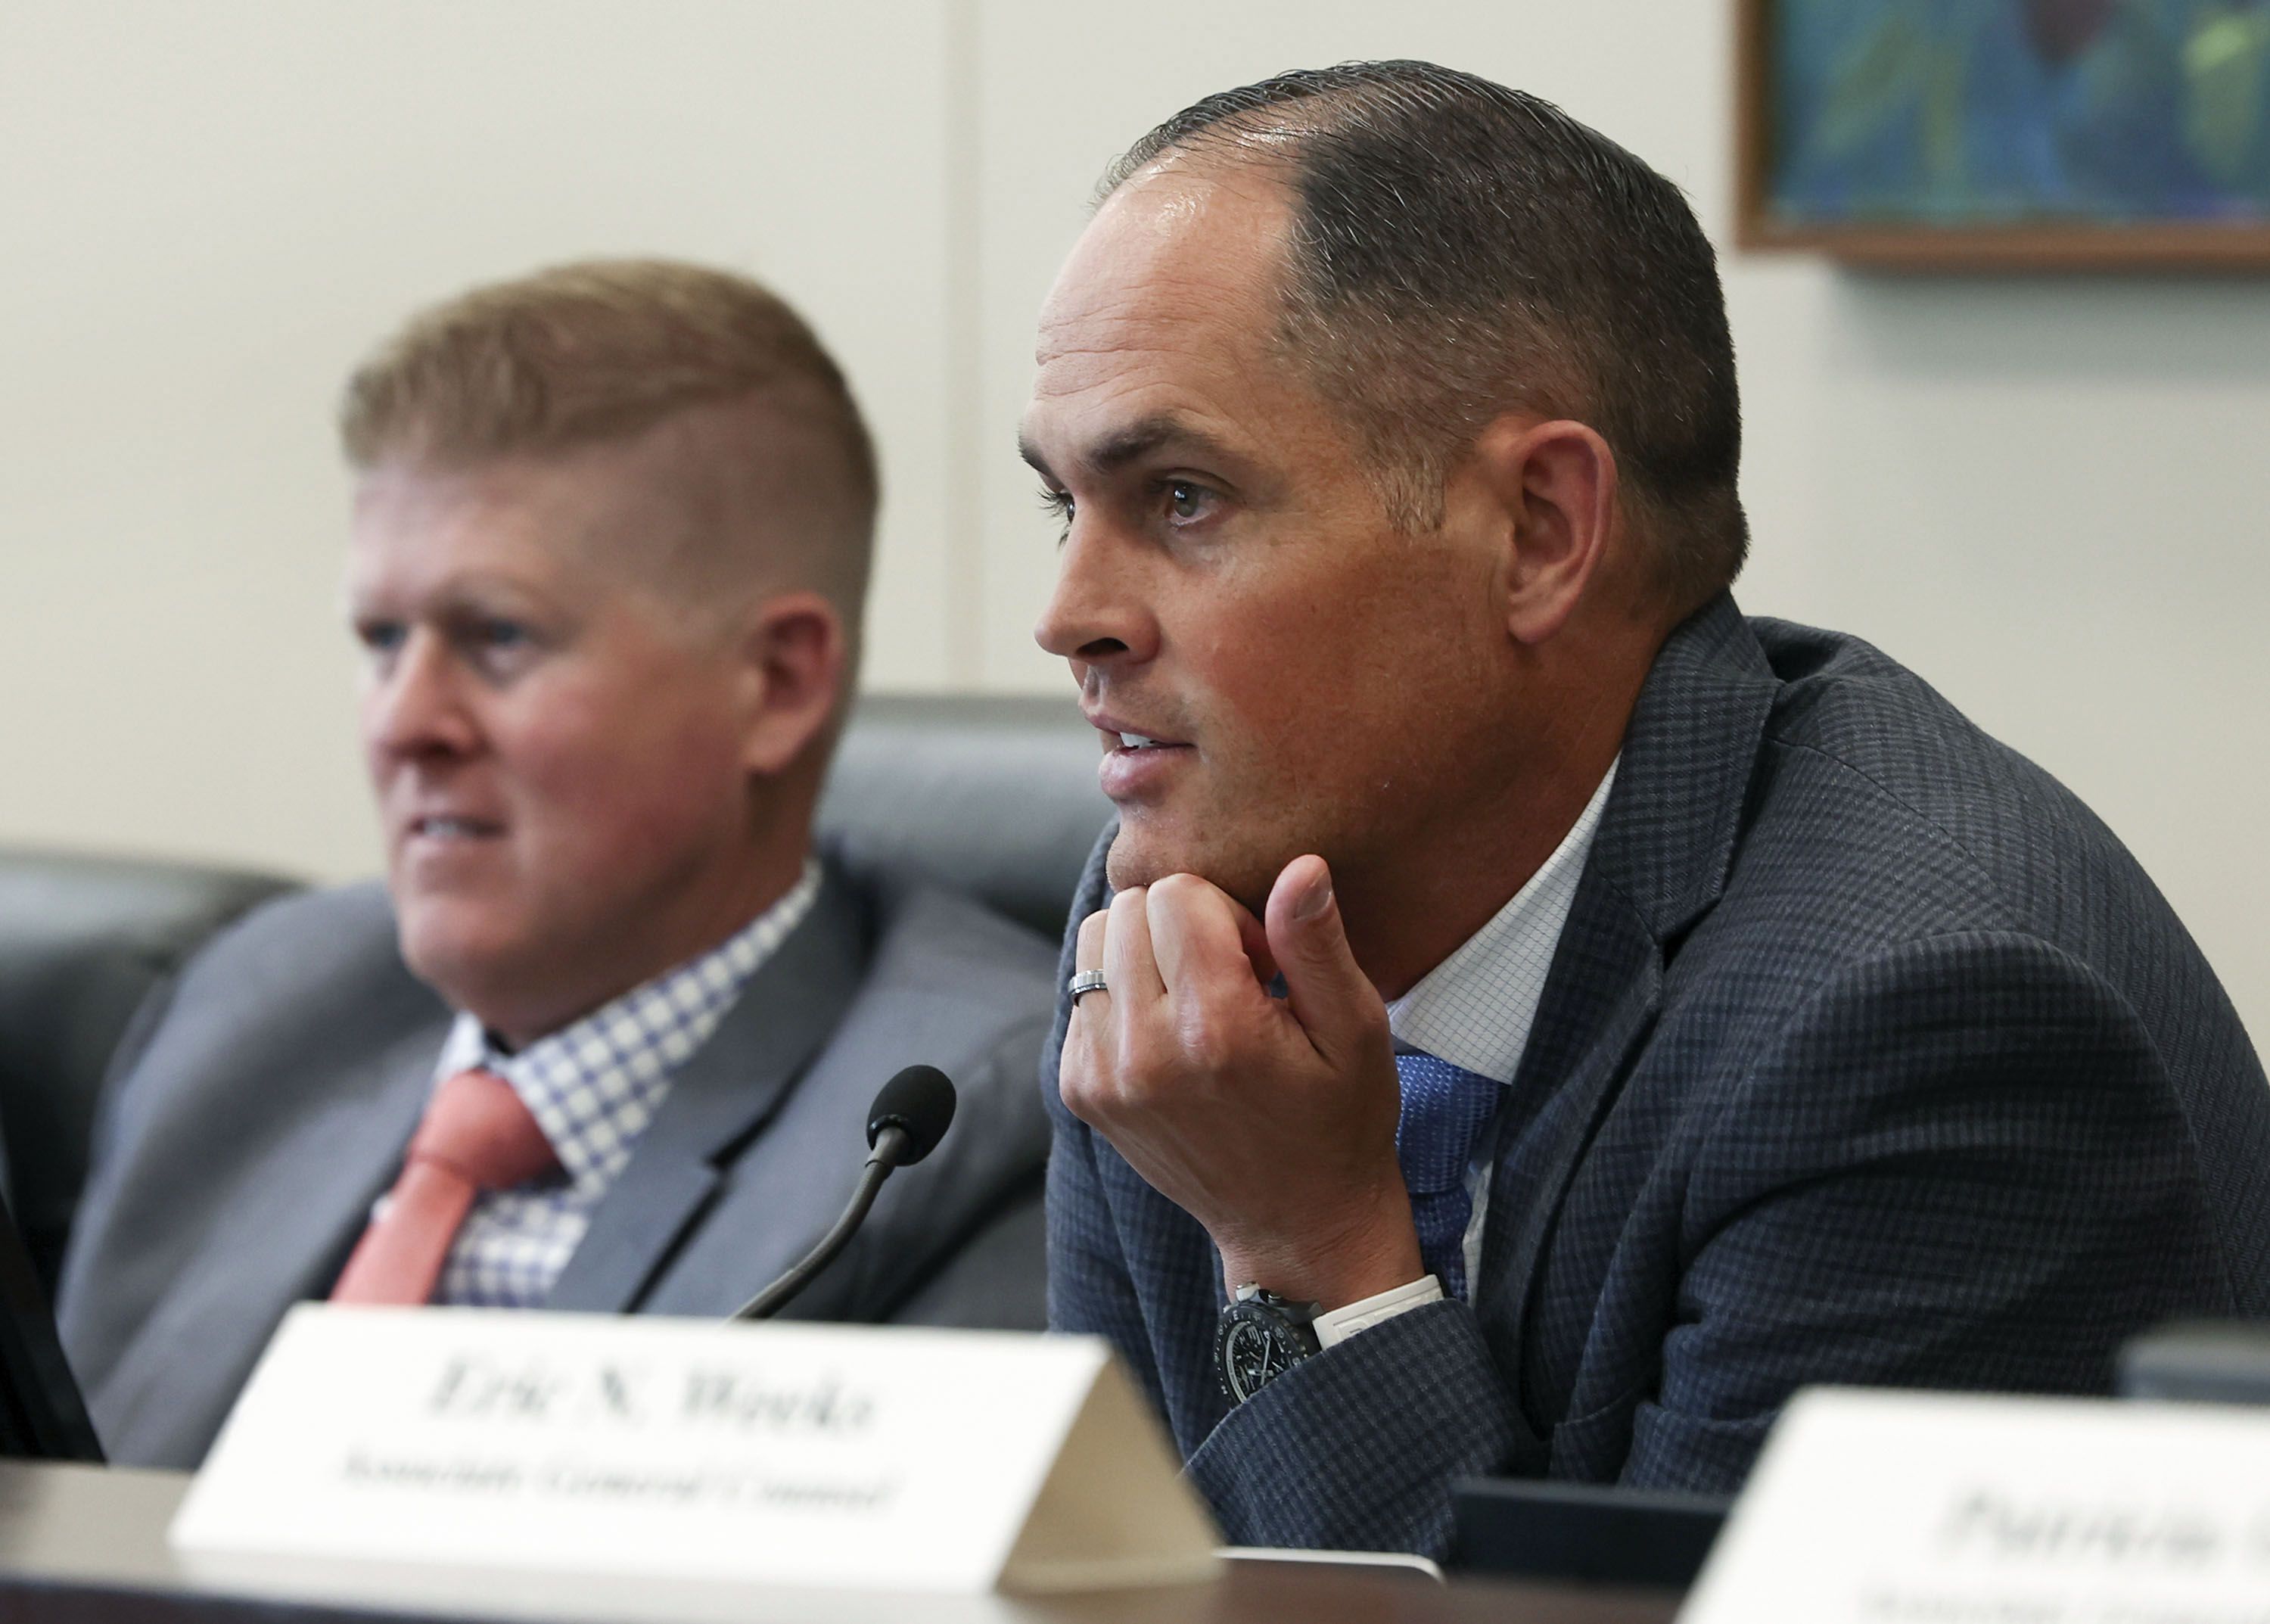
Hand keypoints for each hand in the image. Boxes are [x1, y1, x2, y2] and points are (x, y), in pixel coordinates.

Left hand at [1059, 854, 1422, 1309]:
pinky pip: (1082, 995)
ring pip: (1094, 943)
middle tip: (1231, 981)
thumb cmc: (1338, 1121)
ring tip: (1198, 1004)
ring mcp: (1103, 1076)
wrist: (1295, 1225)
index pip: (1177, 894)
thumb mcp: (1356, 1031)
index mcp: (1216, 1028)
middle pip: (1128, 909)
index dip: (1228, 913)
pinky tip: (1172, 1037)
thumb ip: (1317, 945)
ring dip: (1144, 954)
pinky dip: (1122, 998)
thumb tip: (1302, 867)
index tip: (1259, 963)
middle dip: (1182, 926)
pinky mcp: (1081, 1092)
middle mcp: (1144, 1052)